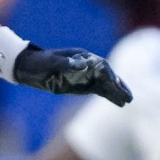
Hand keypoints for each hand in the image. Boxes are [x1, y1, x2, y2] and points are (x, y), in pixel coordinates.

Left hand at [9, 45, 131, 106]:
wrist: (30, 67)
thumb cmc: (40, 62)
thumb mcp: (51, 62)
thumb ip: (66, 63)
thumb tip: (83, 64)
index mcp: (82, 56)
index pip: (100, 66)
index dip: (109, 75)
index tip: (115, 83)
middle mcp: (87, 65)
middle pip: (107, 75)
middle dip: (118, 85)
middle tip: (129, 96)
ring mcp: (86, 76)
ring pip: (106, 84)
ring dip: (117, 92)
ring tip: (128, 101)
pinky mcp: (83, 85)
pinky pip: (100, 91)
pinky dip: (110, 96)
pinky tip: (119, 103)